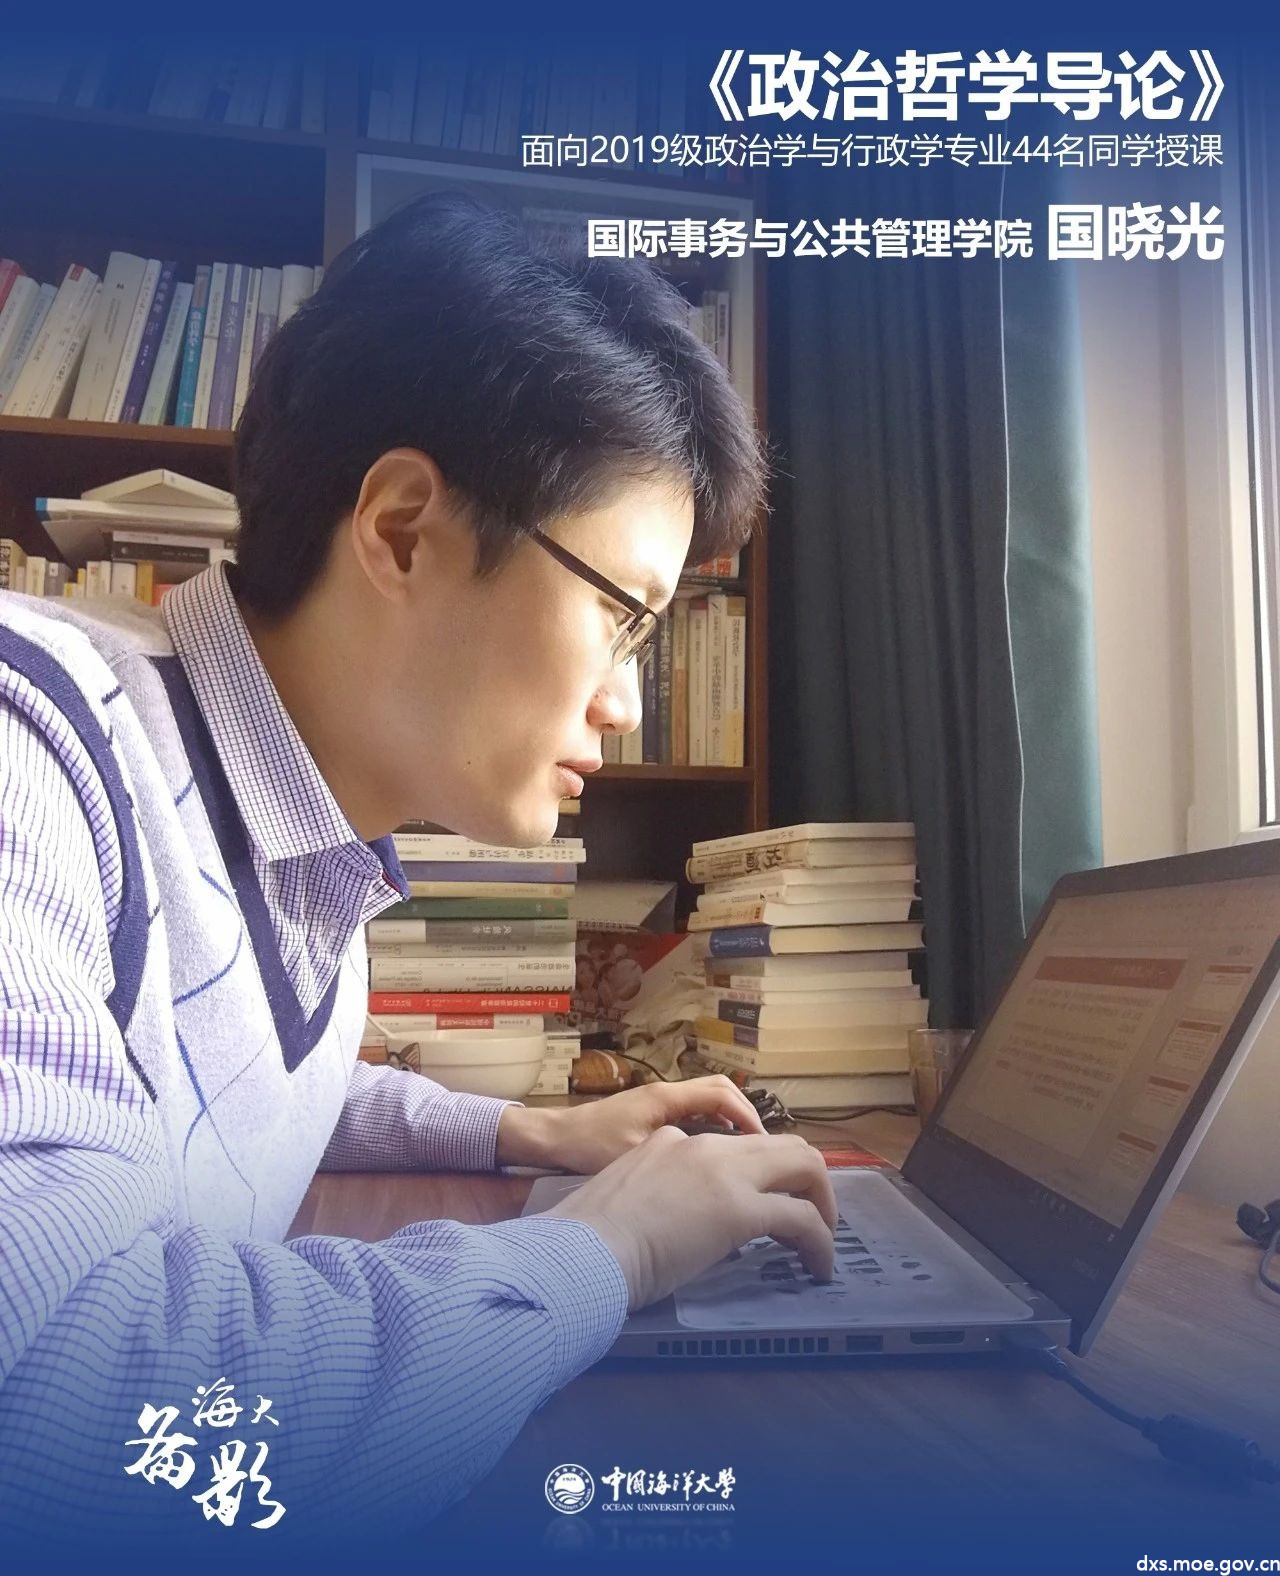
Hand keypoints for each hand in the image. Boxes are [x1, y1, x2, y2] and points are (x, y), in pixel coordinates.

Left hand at [495, 1075, 764, 1173]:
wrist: (552, 1140)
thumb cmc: (589, 1147)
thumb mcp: (635, 1156)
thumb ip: (676, 1157)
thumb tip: (716, 1169)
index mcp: (666, 1098)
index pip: (722, 1095)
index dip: (748, 1117)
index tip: (764, 1145)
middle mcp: (665, 1093)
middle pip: (719, 1090)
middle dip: (745, 1114)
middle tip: (761, 1148)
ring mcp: (657, 1103)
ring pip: (706, 1101)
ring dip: (728, 1120)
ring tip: (744, 1153)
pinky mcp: (649, 1115)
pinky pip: (691, 1113)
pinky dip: (709, 1127)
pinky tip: (712, 1156)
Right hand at [545, 1126, 837, 1310]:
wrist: (579, 1250)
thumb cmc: (586, 1239)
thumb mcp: (623, 1197)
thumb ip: (651, 1195)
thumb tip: (667, 1224)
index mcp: (671, 1141)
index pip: (731, 1148)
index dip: (757, 1178)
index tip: (763, 1207)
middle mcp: (704, 1146)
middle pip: (783, 1144)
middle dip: (808, 1180)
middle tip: (810, 1218)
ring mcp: (724, 1174)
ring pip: (805, 1167)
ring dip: (822, 1205)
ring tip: (821, 1243)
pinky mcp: (740, 1210)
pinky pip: (802, 1220)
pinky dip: (820, 1242)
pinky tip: (818, 1266)